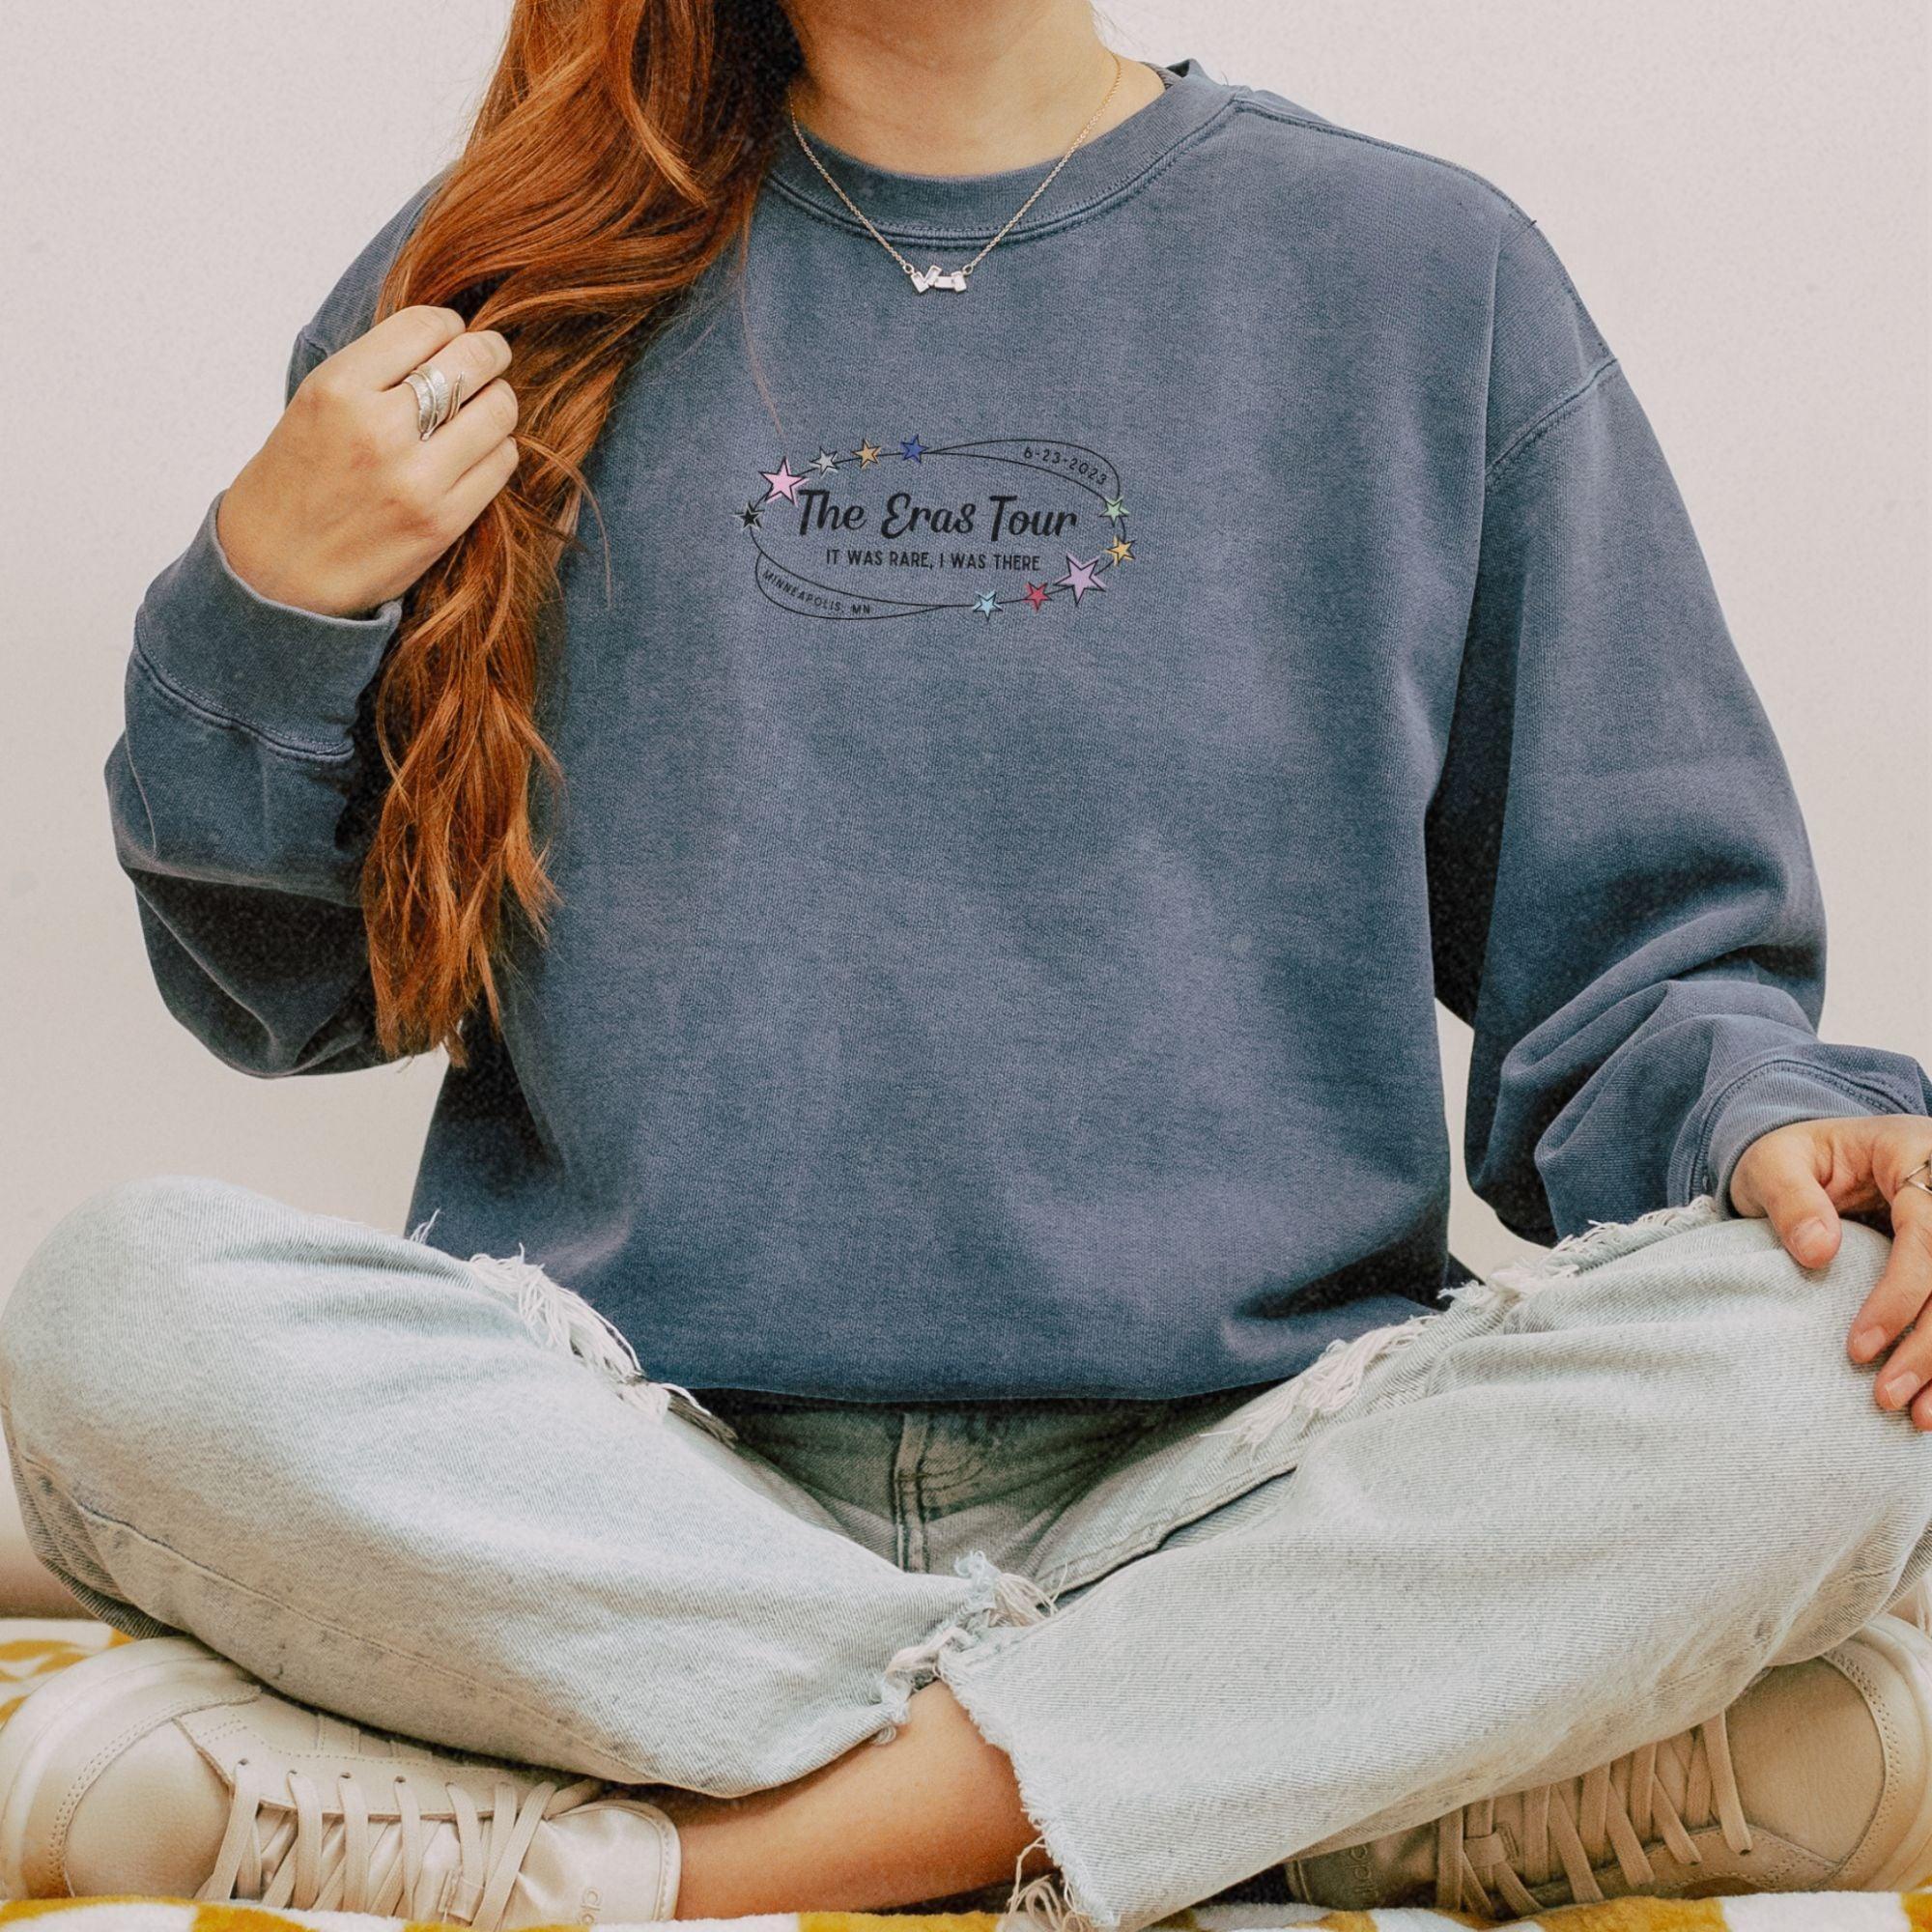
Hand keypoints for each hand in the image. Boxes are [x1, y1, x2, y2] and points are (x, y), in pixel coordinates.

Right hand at [215, 307, 517, 618]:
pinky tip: (477, 453)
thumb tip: (445, 341)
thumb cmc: (294, 485)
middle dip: (489, 353)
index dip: (451, 325)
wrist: (274, 575)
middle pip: (473, 361)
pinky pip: (502, 462)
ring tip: (482, 411)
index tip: (453, 335)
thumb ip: (375, 374)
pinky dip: (498, 450)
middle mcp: (380, 428)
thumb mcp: (314, 406)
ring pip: (499, 411)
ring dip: (498, 404)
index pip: (427, 326)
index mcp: (339, 388)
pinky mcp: (444, 521)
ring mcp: (417, 478)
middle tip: (490, 359)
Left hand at [1729, 1114, 1931, 1425]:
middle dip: (1929, 1343)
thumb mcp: (1772, 1163)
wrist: (1806, 1158)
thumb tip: (1818, 1252)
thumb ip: (1791, 1198)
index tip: (1858, 1348)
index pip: (1928, 1233)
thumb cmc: (1788, 1157)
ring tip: (1919, 1414)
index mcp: (1914, 1155)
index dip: (1900, 1295)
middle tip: (1887, 1395)